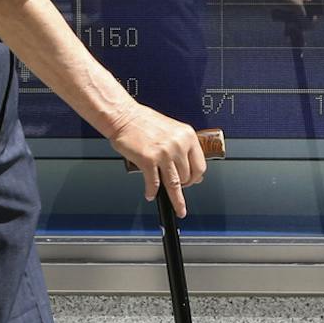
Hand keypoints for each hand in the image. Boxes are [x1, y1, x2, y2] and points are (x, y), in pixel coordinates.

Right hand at [108, 103, 206, 217]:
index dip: (195, 178)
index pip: (200, 166)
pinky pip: (154, 183)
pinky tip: (150, 194)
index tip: (192, 183)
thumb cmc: (143, 122)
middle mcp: (178, 144)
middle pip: (187, 177)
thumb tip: (190, 170)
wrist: (123, 116)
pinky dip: (152, 192)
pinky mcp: (148, 160)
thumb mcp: (172, 131)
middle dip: (182, 186)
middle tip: (177, 190)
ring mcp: (164, 153)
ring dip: (173, 197)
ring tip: (174, 206)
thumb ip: (183, 149)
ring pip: (174, 184)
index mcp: (187, 136)